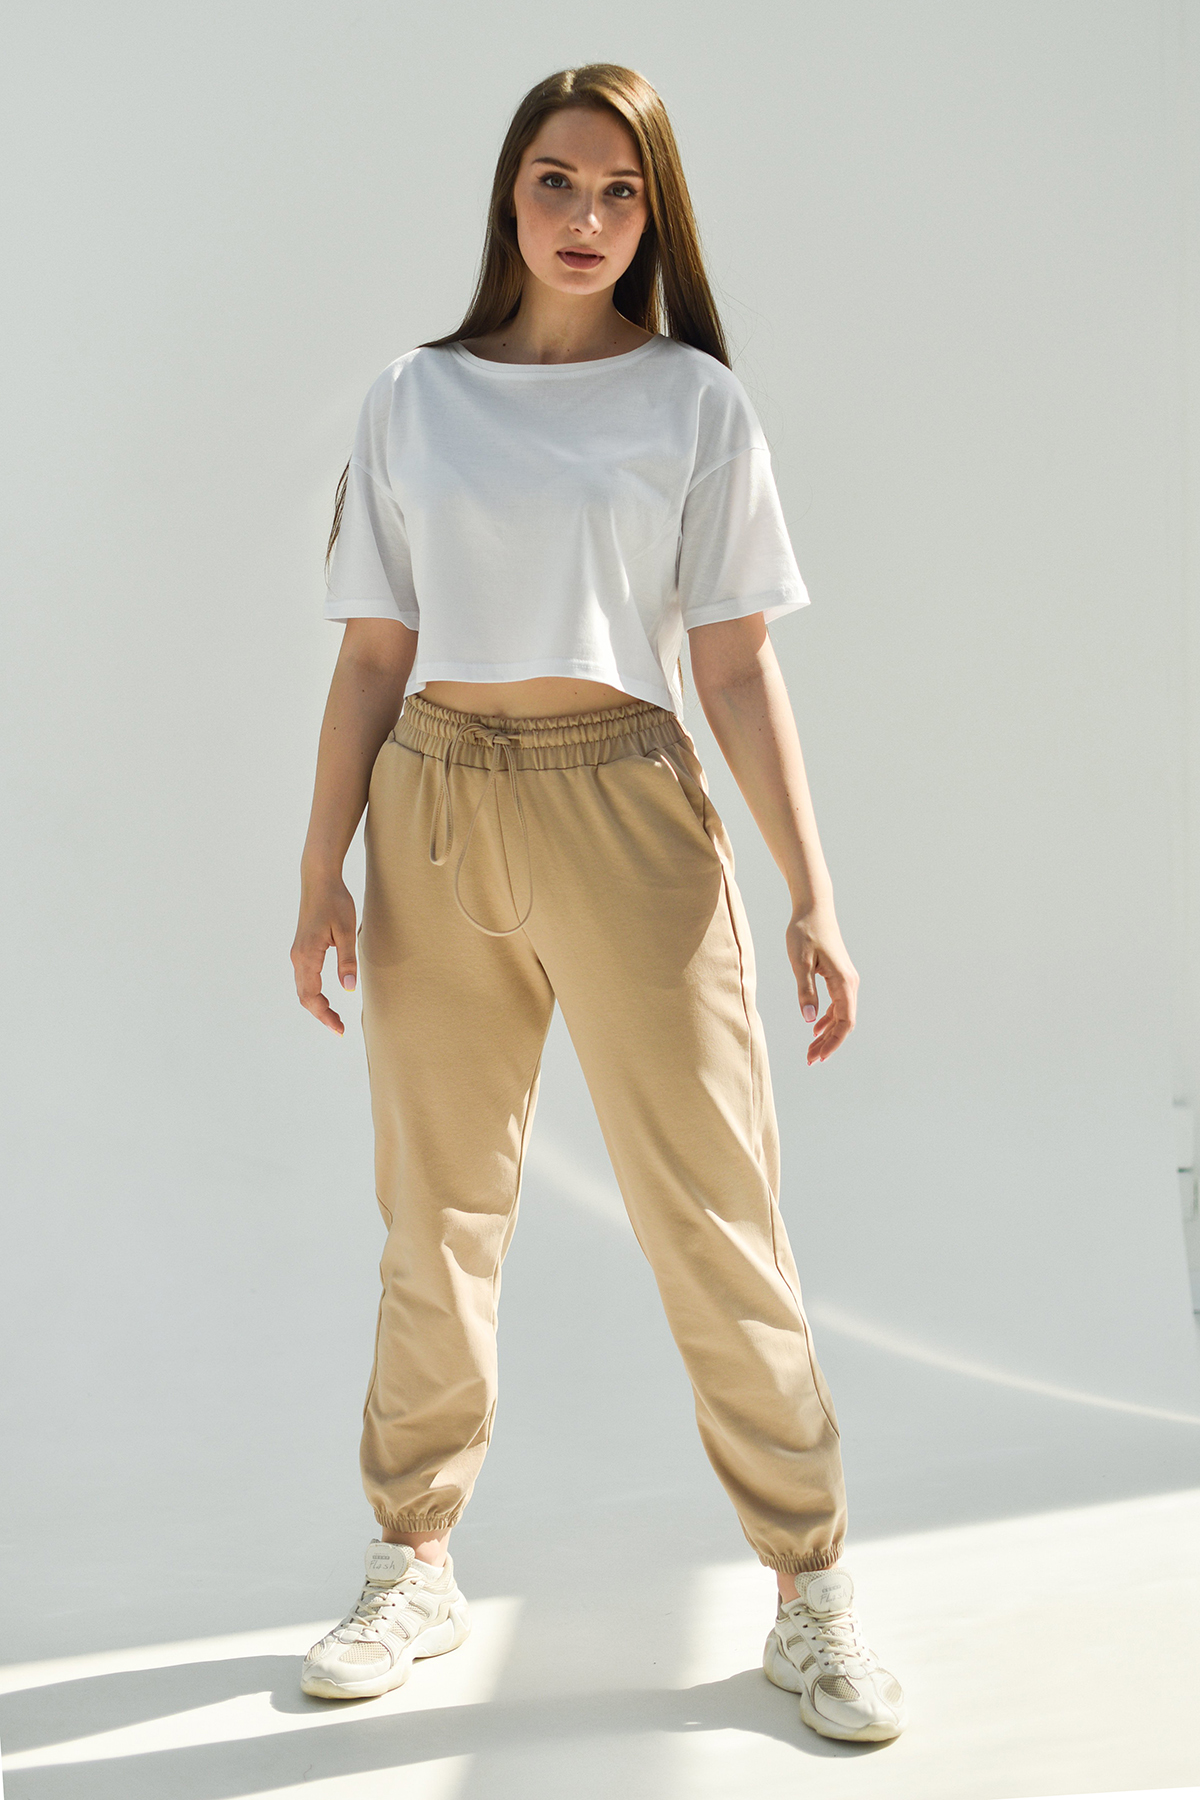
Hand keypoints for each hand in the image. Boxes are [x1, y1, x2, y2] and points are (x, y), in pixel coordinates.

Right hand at [291, 872, 358, 1035]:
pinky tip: (326, 998)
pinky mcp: (302, 948)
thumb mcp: (346, 931)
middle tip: (339, 1029)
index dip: (325, 1016)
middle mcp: (298, 957)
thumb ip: (347, 961)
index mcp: (307, 955)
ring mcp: (298, 953)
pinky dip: (313, 993)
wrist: (319, 879)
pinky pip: (304, 978)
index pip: (312, 996)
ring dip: (317, 1005)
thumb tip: (348, 989)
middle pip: (304, 996)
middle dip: (321, 1015)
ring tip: (334, 1018)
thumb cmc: (335, 901)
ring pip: (303, 988)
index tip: (339, 1029)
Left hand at [786, 906, 857, 1064]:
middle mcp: (850, 983)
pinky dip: (828, 1019)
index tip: (818, 1057)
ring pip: (841, 1015)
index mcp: (843, 982)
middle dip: (829, 1044)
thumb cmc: (805, 932)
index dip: (833, 1043)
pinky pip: (838, 1004)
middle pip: (844, 1023)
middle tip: (810, 1060)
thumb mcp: (800, 963)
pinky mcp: (839, 976)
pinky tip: (815, 1028)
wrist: (814, 908)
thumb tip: (808, 1019)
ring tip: (811, 1050)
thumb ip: (805, 991)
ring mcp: (846, 980)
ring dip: (827, 1034)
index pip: (845, 1022)